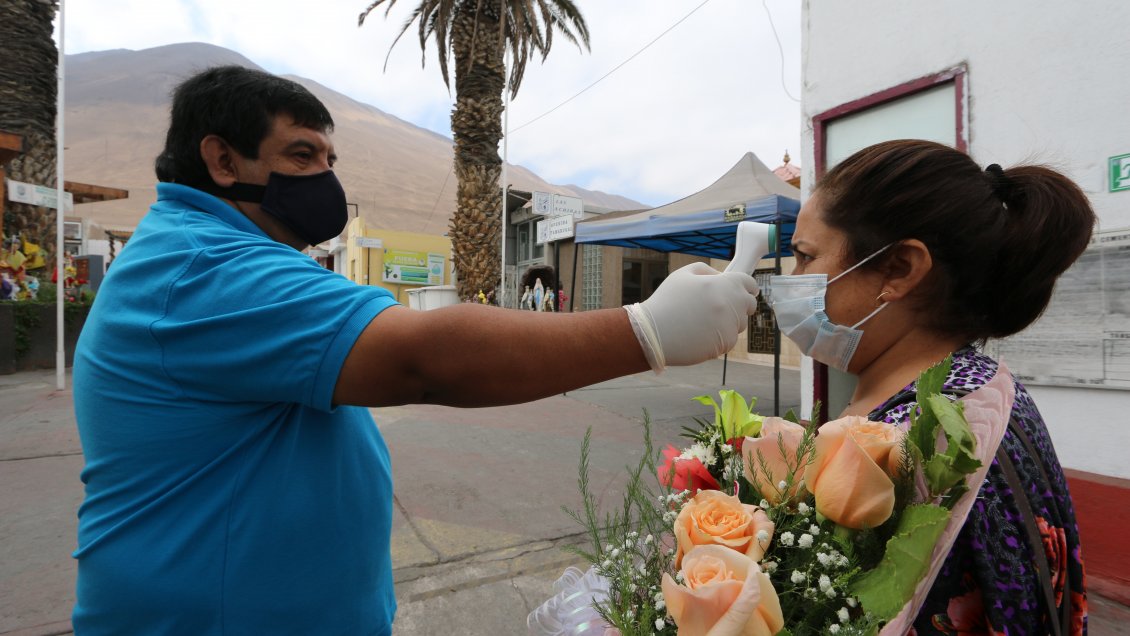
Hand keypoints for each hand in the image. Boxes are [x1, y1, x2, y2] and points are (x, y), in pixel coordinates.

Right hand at [624, 262, 758, 371]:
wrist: (654, 333)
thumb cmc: (666, 302)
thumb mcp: (682, 275)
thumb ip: (706, 270)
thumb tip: (721, 276)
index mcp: (724, 284)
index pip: (749, 283)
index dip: (746, 286)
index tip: (743, 291)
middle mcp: (732, 304)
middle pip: (749, 304)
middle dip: (739, 305)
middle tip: (721, 308)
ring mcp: (731, 325)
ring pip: (740, 323)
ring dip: (729, 322)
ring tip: (704, 322)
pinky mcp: (726, 343)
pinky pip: (730, 339)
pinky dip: (720, 337)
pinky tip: (700, 334)